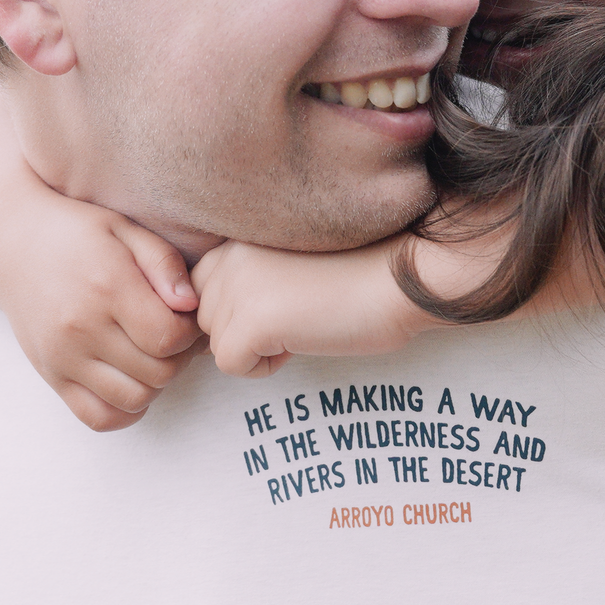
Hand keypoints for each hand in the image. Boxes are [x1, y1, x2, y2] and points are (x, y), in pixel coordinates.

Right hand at [0, 202, 202, 430]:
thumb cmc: (76, 235)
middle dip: (179, 358)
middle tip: (173, 335)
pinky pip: (97, 417)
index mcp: (107, 287)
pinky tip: (129, 381)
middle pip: (158, 373)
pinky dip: (124, 411)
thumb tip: (190, 304)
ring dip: (155, 384)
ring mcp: (63, 357)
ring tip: (151, 356)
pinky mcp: (51, 376)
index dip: (189, 333)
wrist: (10, 247)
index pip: (169, 337)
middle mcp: (83, 328)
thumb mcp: (124, 230)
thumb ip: (163, 263)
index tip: (184, 317)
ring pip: (134, 400)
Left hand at [191, 238, 431, 377]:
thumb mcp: (287, 263)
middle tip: (297, 317)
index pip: (203, 287)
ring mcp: (238, 287)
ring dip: (256, 347)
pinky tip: (300, 341)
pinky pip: (231, 365)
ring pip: (217, 343)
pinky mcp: (252, 322)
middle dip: (244, 330)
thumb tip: (219, 320)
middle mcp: (230, 256)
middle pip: (207, 318)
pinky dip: (264, 367)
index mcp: (240, 238)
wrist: (401, 279)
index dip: (239, 308)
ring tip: (303, 324)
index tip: (284, 304)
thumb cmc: (360, 273)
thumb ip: (248, 276)